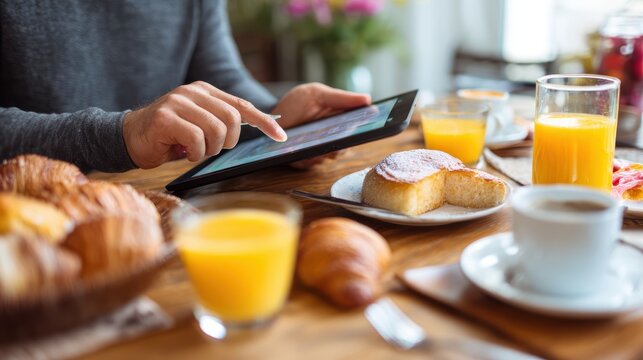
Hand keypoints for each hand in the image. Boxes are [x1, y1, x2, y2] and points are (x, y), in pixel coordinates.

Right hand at [123, 81, 286, 168]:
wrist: (128, 137)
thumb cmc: (169, 136)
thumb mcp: (200, 125)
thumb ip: (222, 122)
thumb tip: (258, 128)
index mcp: (205, 92)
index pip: (242, 105)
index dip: (264, 121)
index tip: (280, 136)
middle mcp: (192, 92)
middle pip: (233, 118)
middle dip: (229, 141)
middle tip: (213, 149)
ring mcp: (177, 102)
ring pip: (217, 130)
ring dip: (210, 150)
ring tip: (196, 151)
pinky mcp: (165, 118)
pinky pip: (196, 139)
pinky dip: (196, 153)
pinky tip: (184, 153)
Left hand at [271, 83, 370, 168]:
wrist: (272, 116)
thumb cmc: (299, 102)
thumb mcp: (318, 94)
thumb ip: (341, 98)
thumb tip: (367, 99)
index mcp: (341, 122)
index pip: (358, 129)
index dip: (365, 130)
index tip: (368, 129)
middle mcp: (333, 139)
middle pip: (345, 147)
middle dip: (341, 145)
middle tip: (338, 142)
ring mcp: (319, 150)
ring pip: (328, 157)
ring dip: (324, 153)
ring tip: (318, 147)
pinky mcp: (304, 159)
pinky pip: (309, 163)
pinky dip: (306, 159)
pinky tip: (303, 153)